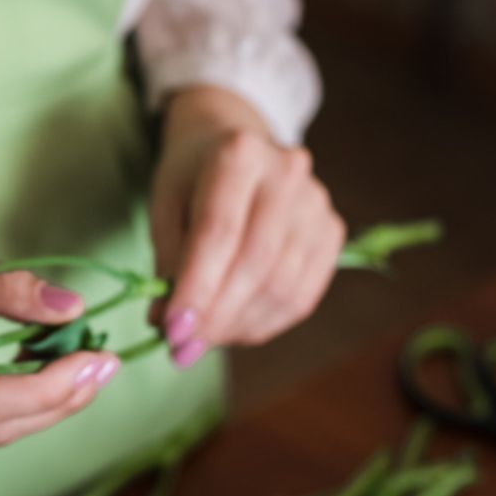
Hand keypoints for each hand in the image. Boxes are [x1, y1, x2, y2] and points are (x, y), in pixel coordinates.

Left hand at [149, 86, 345, 366]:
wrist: (236, 146)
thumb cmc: (192, 177)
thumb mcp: (164, 205)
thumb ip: (166, 262)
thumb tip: (166, 326)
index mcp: (238, 154)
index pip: (219, 232)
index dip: (196, 287)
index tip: (172, 330)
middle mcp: (287, 173)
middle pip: (255, 261)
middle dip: (217, 315)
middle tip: (183, 349)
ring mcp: (316, 203)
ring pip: (282, 285)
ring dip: (238, 325)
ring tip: (203, 340)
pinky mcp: (331, 232)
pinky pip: (303, 295)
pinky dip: (265, 323)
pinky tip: (234, 329)